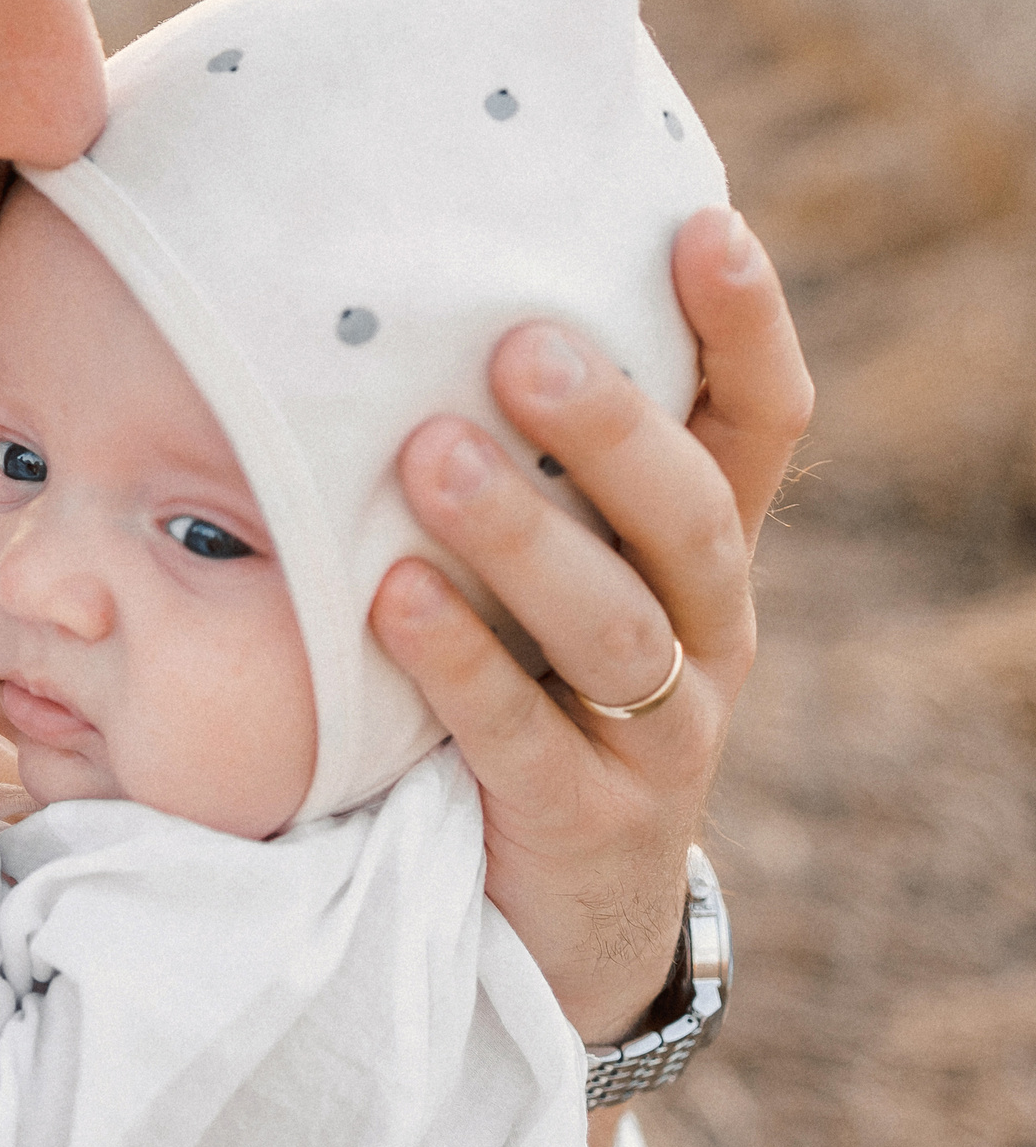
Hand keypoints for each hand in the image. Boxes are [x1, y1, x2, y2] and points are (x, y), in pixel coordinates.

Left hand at [370, 209, 810, 1045]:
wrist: (554, 920)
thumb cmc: (531, 697)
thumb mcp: (549, 580)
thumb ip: (522, 470)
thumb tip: (407, 309)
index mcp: (700, 558)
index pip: (757, 426)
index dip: (744, 330)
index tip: (698, 226)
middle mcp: (704, 637)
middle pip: (685, 518)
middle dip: (609, 427)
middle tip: (518, 343)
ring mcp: (659, 740)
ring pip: (615, 629)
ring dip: (521, 538)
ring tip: (427, 458)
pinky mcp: (585, 824)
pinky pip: (525, 738)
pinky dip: (460, 664)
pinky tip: (390, 599)